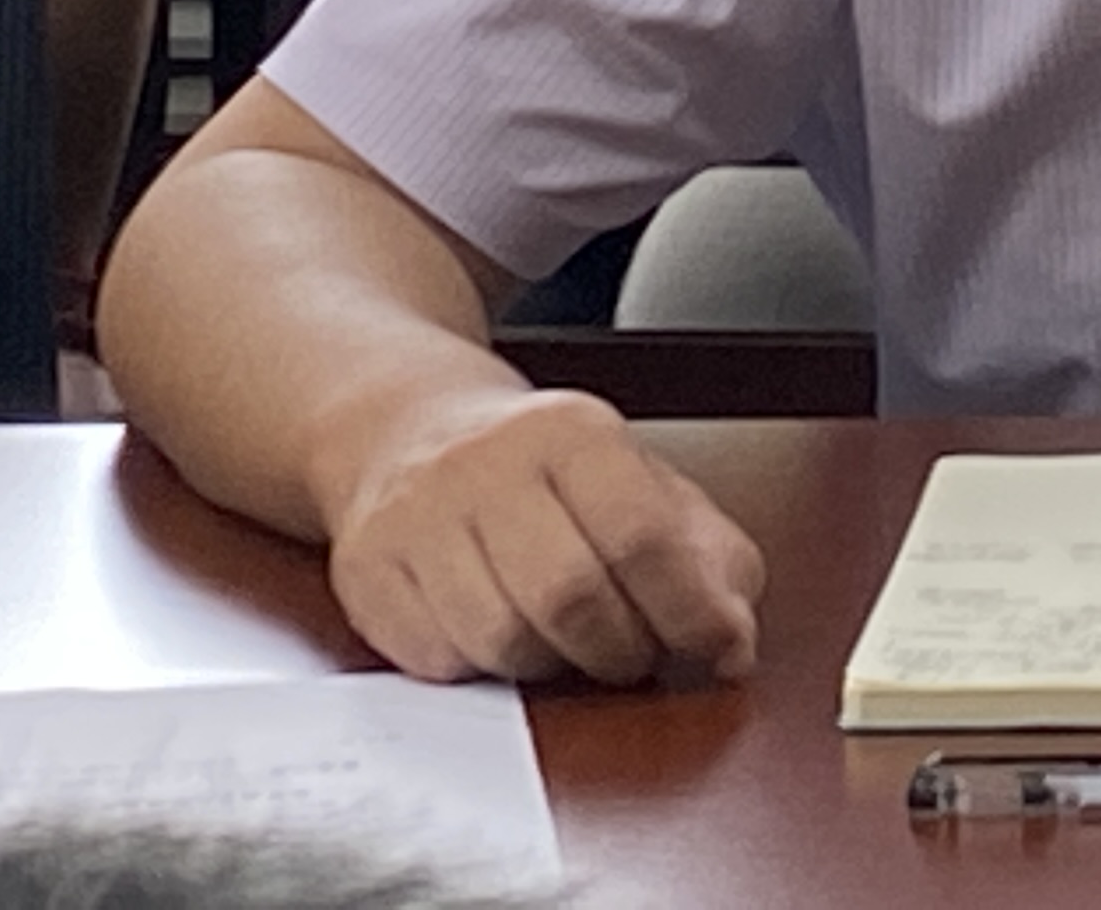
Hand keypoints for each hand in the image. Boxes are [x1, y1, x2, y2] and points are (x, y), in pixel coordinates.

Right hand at [323, 384, 764, 684]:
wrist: (406, 428)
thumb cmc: (541, 474)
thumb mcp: (643, 484)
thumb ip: (709, 558)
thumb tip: (733, 642)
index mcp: (572, 432)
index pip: (642, 535)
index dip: (688, 609)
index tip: (714, 647)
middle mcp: (487, 464)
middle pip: (569, 596)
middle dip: (618, 650)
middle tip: (631, 653)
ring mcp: (417, 516)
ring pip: (500, 639)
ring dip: (550, 667)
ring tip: (564, 641)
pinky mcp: (367, 569)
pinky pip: (437, 661)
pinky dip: (483, 672)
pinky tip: (498, 634)